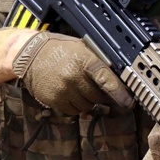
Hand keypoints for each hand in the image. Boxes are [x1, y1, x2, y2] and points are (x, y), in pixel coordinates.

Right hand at [16, 32, 133, 114]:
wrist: (30, 53)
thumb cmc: (59, 49)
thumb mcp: (81, 48)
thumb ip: (99, 62)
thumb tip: (121, 80)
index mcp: (85, 60)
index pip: (107, 80)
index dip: (120, 94)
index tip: (129, 103)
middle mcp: (74, 76)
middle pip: (99, 96)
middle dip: (100, 94)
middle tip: (93, 86)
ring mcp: (64, 89)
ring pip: (87, 106)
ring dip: (87, 100)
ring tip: (77, 86)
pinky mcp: (54, 100)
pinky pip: (73, 111)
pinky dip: (74, 105)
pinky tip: (68, 92)